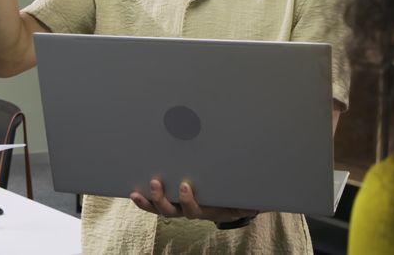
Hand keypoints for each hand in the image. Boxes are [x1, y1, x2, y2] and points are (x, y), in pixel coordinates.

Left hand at [129, 178, 258, 223]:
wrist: (229, 202)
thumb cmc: (234, 198)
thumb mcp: (242, 200)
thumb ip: (248, 203)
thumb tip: (260, 203)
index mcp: (205, 210)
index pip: (194, 210)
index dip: (187, 201)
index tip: (184, 187)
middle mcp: (188, 210)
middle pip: (171, 211)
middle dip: (161, 199)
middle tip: (156, 183)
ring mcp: (177, 206)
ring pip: (160, 208)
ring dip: (148, 200)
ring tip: (138, 191)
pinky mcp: (170, 199)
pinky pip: (154, 204)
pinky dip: (144, 200)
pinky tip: (133, 192)